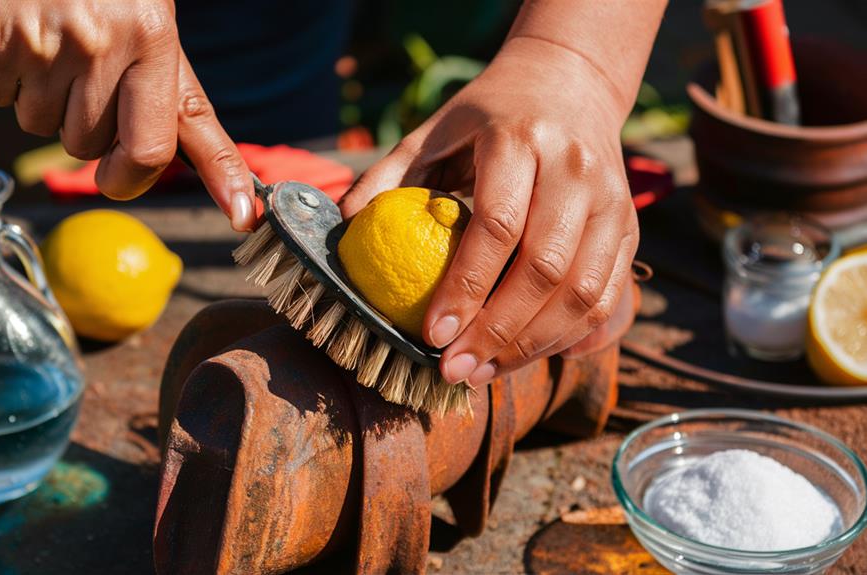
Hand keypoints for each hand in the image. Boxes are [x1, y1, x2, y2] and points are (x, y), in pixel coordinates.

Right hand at [0, 0, 255, 230]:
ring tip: (52, 45)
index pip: (161, 141)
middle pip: (92, 148)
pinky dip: (3, 79)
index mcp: (152, 38)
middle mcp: (102, 44)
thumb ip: (176, 102)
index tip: (240, 215)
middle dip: (88, 127)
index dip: (188, 180)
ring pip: (43, 130)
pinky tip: (18, 36)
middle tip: (87, 72)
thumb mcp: (152, 27)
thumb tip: (223, 187)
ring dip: (45, 101)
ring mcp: (44, 45)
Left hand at [340, 37, 638, 387]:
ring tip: (482, 372)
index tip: (432, 333)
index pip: (499, 225)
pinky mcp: (630, 228)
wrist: (570, 83)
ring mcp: (613, 201)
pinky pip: (609, 299)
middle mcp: (576, 169)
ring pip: (584, 292)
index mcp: (521, 139)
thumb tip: (345, 227)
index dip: (465, 286)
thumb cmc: (488, 117)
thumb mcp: (433, 130)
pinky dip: (572, 338)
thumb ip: (388, 176)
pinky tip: (529, 356)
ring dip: (532, 345)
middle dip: (496, 331)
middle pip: (545, 268)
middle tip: (453, 369)